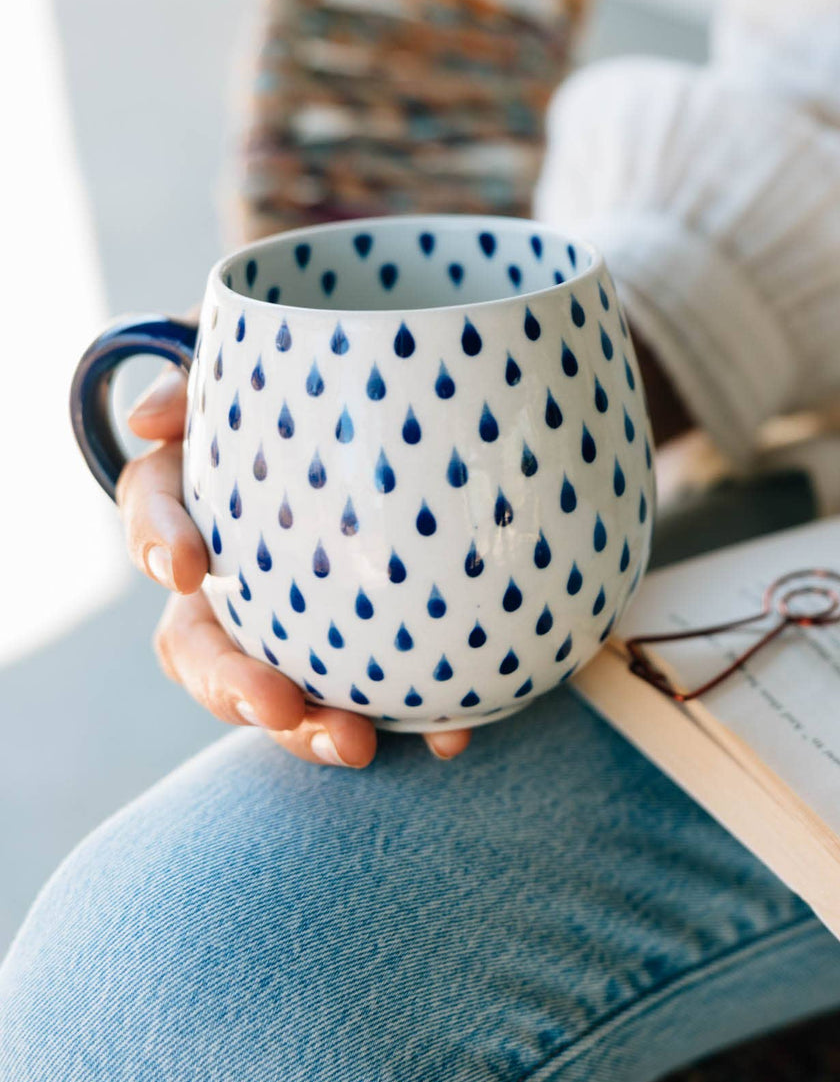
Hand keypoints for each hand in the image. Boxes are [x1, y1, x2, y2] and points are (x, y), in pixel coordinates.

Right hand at [116, 368, 471, 766]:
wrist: (434, 394)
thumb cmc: (329, 359)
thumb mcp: (273, 338)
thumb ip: (208, 356)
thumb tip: (150, 415)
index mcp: (204, 487)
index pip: (154, 511)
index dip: (158, 539)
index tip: (193, 567)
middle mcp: (237, 566)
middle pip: (197, 638)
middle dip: (226, 682)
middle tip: (274, 703)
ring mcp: (298, 613)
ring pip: (272, 690)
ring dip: (302, 728)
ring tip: (353, 743)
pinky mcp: (367, 639)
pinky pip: (373, 693)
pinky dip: (406, 725)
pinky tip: (448, 735)